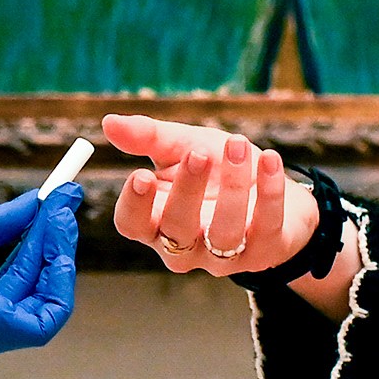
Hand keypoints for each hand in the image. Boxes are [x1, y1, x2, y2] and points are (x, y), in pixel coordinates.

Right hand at [99, 113, 311, 278]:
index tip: (141, 174)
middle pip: (176, 230)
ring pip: (224, 233)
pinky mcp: (264, 252)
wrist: (267, 185)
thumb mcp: (182, 145)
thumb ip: (149, 137)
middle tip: (197, 153)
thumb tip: (109, 122)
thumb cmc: (215, 169)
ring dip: (232, 188)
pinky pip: (266, 226)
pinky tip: (269, 159)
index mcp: (156, 220)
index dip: (134, 204)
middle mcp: (185, 246)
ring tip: (236, 145)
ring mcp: (224, 255)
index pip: (132, 223)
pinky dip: (270, 192)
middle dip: (186, 191)